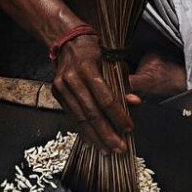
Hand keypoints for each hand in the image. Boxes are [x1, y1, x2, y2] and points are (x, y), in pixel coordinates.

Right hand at [51, 34, 133, 153]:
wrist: (65, 40)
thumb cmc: (93, 49)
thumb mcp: (111, 61)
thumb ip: (122, 84)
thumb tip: (135, 102)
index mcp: (87, 68)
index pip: (105, 98)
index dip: (118, 115)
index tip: (129, 128)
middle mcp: (72, 79)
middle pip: (91, 113)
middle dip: (106, 134)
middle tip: (119, 148)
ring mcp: (61, 87)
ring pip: (80, 118)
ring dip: (95, 137)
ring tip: (107, 150)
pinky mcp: (56, 93)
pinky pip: (73, 116)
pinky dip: (84, 130)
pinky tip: (94, 141)